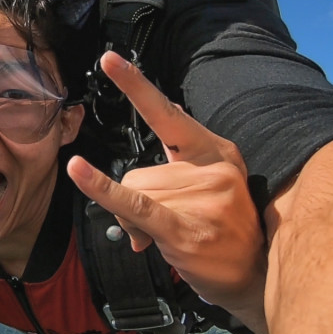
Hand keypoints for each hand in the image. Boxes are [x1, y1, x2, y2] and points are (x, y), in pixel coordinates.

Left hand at [67, 51, 265, 333]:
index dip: (136, 86)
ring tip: (167, 239)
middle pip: (138, 170)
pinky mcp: (183, 228)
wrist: (254, 275)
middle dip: (137, 200)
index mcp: (216, 152)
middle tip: (162, 226)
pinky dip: (102, 189)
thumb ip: (170, 174)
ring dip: (134, 221)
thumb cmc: (222, 230)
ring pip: (133, 193)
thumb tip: (130, 188)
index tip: (109, 59)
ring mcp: (200, 199)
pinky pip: (132, 203)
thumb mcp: (206, 190)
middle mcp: (211, 170)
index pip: (169, 113)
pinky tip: (78, 170)